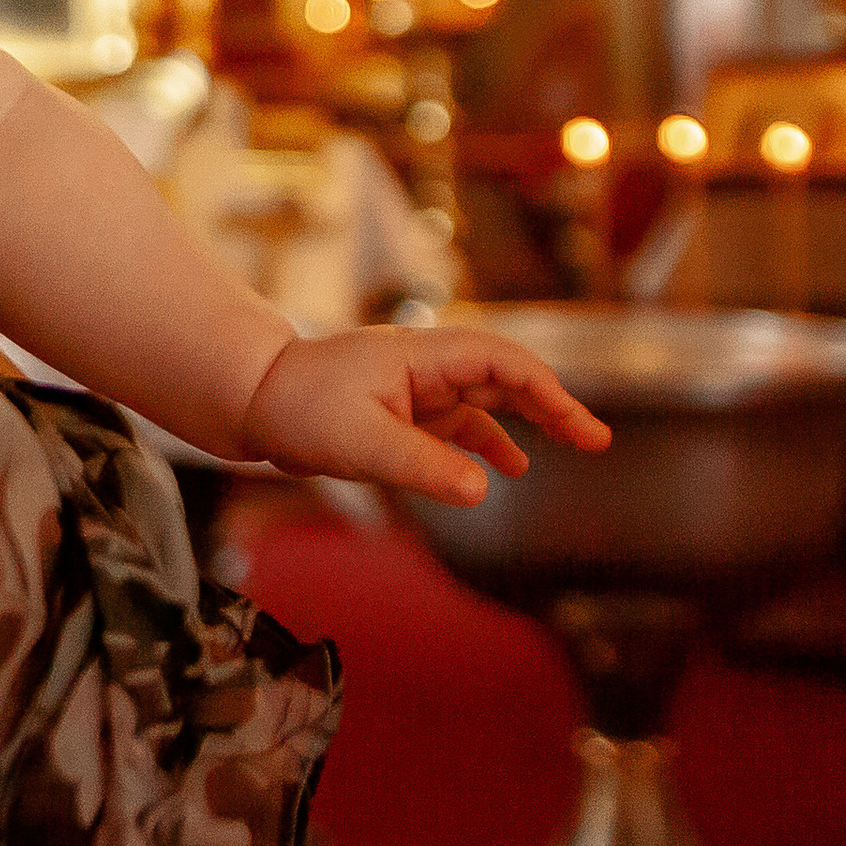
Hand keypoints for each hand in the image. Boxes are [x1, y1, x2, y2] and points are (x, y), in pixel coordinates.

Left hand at [239, 324, 611, 505]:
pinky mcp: (398, 411)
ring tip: (569, 444)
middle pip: (499, 375)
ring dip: (526, 418)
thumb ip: (425, 466)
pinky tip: (510, 467)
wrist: (250, 399)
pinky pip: (456, 421)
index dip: (544, 389)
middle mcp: (421, 365)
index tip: (579, 426)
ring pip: (482, 398)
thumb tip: (484, 488)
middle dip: (549, 401)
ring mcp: (411, 387)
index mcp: (417, 356)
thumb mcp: (362, 443)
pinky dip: (486, 440)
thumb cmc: (299, 409)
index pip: (496, 361)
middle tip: (596, 439)